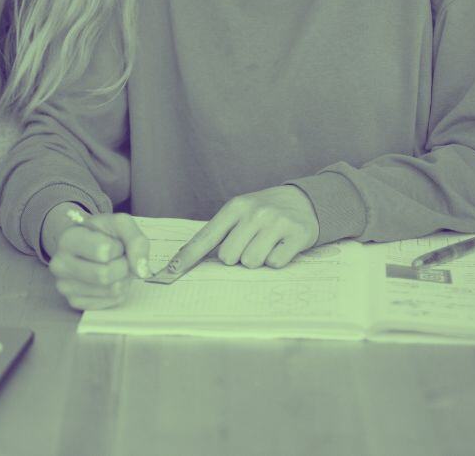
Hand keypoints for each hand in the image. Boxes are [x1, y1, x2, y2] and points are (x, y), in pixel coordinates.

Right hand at [42, 205, 151, 310]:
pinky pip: (111, 302)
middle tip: (118, 258)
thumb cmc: (103, 233)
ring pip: (111, 290)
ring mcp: (65, 286)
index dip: (117, 247)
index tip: (112, 243)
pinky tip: (110, 280)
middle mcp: (60, 264)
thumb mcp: (120, 224)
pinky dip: (118, 292)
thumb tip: (141, 271)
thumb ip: (136, 241)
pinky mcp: (75, 302)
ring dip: (123, 279)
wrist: (87, 243)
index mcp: (68, 239)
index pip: (103, 251)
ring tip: (114, 267)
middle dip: (123, 266)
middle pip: (105, 275)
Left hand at [163, 185, 319, 274]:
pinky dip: (276, 260)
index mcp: (234, 207)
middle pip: (228, 257)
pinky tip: (281, 246)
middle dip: (237, 257)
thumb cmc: (264, 212)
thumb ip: (218, 233)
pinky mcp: (296, 234)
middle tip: (250, 244)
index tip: (170, 274)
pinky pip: (275, 264)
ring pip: (251, 262)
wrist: (304, 200)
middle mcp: (254, 212)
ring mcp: (275, 223)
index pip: (205, 238)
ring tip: (266, 245)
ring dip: (257, 260)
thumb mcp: (240, 213)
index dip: (187, 258)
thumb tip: (186, 259)